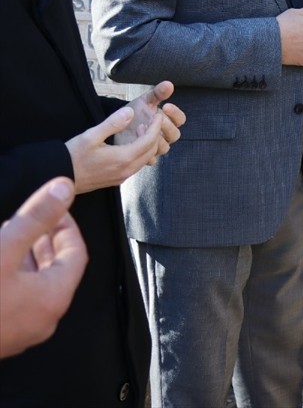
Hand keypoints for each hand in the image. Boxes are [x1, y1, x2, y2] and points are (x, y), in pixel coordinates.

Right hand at [0, 177, 87, 357]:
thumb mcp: (4, 249)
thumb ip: (35, 218)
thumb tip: (64, 187)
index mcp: (53, 298)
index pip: (76, 254)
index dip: (67, 226)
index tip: (57, 208)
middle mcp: (43, 318)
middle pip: (56, 271)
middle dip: (46, 240)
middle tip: (37, 218)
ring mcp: (20, 331)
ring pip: (33, 286)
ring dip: (26, 259)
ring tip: (12, 235)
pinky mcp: (1, 334)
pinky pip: (16, 300)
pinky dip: (12, 277)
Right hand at [66, 107, 166, 193]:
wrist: (59, 177)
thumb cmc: (72, 156)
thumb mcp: (91, 136)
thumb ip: (112, 124)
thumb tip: (130, 111)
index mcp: (123, 158)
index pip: (149, 140)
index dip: (156, 126)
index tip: (158, 115)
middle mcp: (126, 170)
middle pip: (151, 151)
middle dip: (154, 134)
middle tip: (150, 120)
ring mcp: (122, 177)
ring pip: (145, 159)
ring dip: (147, 144)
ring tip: (139, 129)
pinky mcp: (116, 180)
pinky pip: (136, 165)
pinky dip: (139, 153)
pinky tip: (129, 143)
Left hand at [113, 81, 184, 161]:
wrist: (117, 126)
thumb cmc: (135, 112)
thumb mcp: (145, 100)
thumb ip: (158, 93)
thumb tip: (169, 84)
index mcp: (169, 121)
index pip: (181, 119)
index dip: (176, 114)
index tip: (166, 106)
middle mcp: (166, 135)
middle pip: (175, 135)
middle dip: (166, 126)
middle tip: (155, 118)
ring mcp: (157, 148)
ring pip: (164, 147)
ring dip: (154, 139)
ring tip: (141, 128)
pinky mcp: (146, 157)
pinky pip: (151, 159)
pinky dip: (145, 152)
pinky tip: (135, 142)